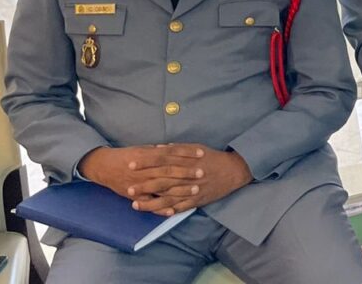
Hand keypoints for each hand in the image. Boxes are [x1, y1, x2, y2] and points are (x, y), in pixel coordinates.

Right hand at [79, 144, 203, 203]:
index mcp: (149, 157)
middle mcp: (146, 171)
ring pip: (163, 188)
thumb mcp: (144, 149)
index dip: (187, 154)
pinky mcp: (135, 196)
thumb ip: (159, 150)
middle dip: (187, 173)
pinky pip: (149, 204)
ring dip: (180, 190)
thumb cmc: (127, 156)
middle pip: (170, 171)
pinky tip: (173, 212)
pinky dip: (160, 208)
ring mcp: (140, 184)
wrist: (105, 167)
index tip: (201, 154)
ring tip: (195, 191)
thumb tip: (175, 147)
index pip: (172, 154)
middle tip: (203, 173)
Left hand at [130, 144, 252, 214]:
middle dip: (144, 185)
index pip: (161, 161)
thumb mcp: (195, 147)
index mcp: (186, 161)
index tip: (131, 164)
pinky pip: (181, 208)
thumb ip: (175, 148)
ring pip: (168, 198)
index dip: (146, 163)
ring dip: (151, 203)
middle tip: (128, 188)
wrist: (233, 170)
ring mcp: (192, 190)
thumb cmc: (212, 157)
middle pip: (162, 181)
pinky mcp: (197, 200)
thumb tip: (156, 148)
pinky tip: (156, 214)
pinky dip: (169, 211)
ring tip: (135, 205)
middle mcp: (187, 176)